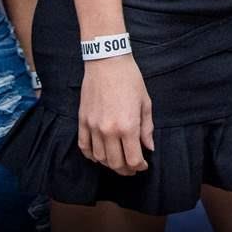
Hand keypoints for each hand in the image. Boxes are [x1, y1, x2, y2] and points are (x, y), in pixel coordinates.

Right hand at [78, 54, 153, 174]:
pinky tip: (99, 155)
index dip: (139, 167)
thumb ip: (147, 128)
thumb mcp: (145, 103)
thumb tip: (149, 148)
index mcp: (128, 126)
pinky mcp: (82, 121)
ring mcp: (93, 127)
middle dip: (126, 170)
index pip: (133, 160)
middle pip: (116, 163)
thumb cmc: (130, 79)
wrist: (107, 61)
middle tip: (132, 168)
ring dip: (109, 164)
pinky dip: (91, 155)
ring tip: (117, 161)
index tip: (143, 165)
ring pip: (99, 158)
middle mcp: (109, 130)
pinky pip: (84, 147)